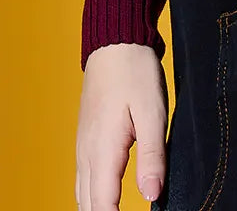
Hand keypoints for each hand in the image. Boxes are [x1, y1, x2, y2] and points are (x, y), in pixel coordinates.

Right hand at [75, 43, 167, 208]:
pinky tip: (104, 200)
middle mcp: (87, 154)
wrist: (115, 42)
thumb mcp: (153, 113)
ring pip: (82, 195)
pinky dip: (92, 198)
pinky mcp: (86, 139)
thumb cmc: (135, 73)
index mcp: (103, 151)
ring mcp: (83, 146)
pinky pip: (83, 180)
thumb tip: (151, 195)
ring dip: (96, 210)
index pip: (104, 207)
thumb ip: (153, 156)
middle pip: (89, 206)